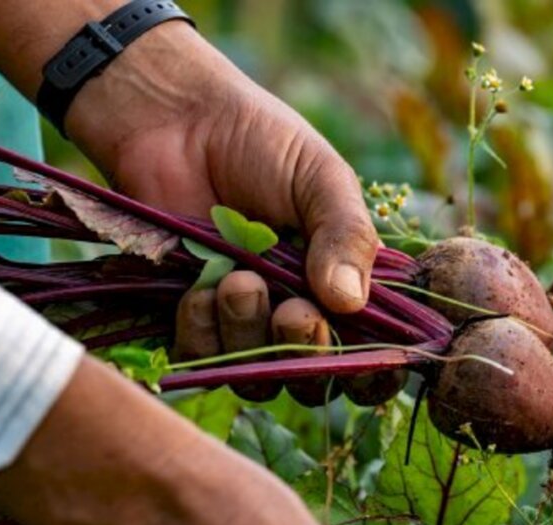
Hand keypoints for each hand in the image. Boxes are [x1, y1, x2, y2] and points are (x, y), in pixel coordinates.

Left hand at [65, 22, 377, 398]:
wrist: (175, 120)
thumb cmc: (261, 142)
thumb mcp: (323, 180)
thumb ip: (347, 237)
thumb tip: (351, 304)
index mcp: (346, 282)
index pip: (373, 352)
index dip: (376, 370)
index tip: (370, 361)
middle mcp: (301, 311)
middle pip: (314, 377)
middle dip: (304, 349)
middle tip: (294, 309)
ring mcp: (245, 319)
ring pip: (258, 375)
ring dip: (250, 333)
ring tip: (238, 279)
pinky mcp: (192, 319)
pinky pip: (202, 359)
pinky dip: (203, 331)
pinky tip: (200, 287)